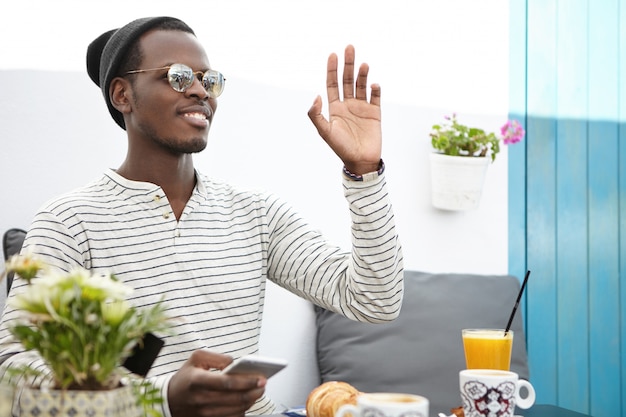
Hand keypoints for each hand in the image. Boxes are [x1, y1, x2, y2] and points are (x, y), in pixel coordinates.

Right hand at [168, 350, 266, 416]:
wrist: (170, 400)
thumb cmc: (186, 377)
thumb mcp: (196, 358)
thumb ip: (218, 357)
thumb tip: (235, 364)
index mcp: (198, 380)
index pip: (227, 383)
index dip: (247, 381)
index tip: (260, 378)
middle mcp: (202, 399)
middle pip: (235, 399)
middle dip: (254, 391)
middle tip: (263, 384)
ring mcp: (205, 413)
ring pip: (236, 410)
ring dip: (251, 400)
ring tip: (257, 391)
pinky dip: (243, 409)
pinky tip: (246, 400)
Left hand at [308, 44, 381, 175]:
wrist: (360, 161)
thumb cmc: (341, 148)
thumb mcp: (325, 132)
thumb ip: (316, 115)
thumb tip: (316, 96)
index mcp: (335, 107)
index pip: (332, 84)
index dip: (332, 69)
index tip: (333, 54)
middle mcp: (348, 105)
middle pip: (348, 80)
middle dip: (348, 64)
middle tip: (349, 48)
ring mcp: (362, 108)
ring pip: (362, 86)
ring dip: (362, 74)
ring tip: (364, 65)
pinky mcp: (375, 113)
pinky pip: (376, 97)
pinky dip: (375, 89)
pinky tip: (373, 85)